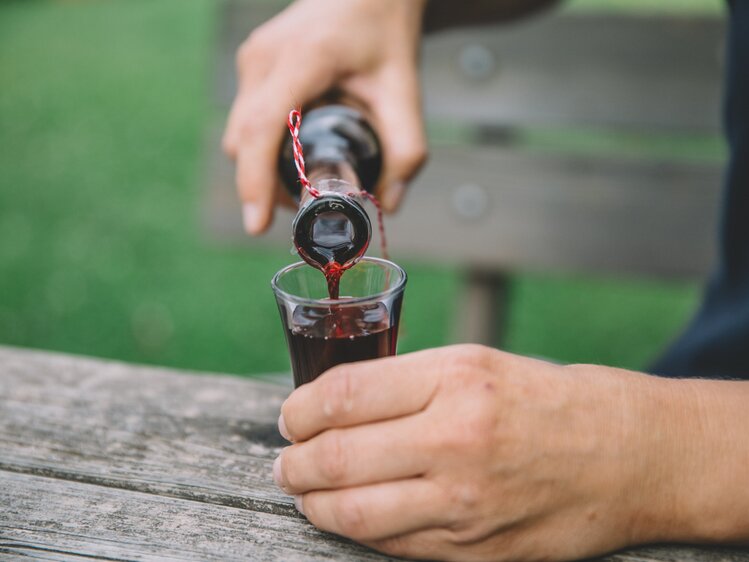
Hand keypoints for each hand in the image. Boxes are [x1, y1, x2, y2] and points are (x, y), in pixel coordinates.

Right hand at [222, 0, 427, 233]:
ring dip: (263, 167)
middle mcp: (264, 57)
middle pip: (244, 140)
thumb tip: (389, 203)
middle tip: (305, 209)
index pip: (262, 128)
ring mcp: (252, 58)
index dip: (255, 181)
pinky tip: (300, 153)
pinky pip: (247, 117)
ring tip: (308, 180)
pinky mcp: (252, 64)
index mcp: (302, 59)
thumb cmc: (385, 29)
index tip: (258, 224)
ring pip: (240, 132)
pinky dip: (265, 146)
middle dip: (265, 185)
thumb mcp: (404, 89)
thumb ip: (406, 149)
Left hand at [273, 345, 688, 560]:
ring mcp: (465, 501)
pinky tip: (347, 515)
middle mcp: (457, 439)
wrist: (624, 454)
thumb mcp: (476, 365)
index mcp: (456, 379)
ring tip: (303, 490)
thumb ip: (406, 384)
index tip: (291, 416)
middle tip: (286, 460)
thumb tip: (333, 406)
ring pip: (354, 512)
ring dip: (313, 502)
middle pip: (337, 457)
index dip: (300, 409)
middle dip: (294, 462)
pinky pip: (391, 544)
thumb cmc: (545, 400)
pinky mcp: (474, 548)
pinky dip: (355, 530)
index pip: (345, 395)